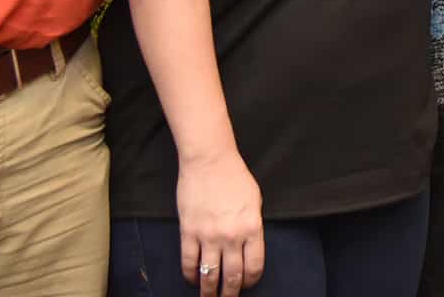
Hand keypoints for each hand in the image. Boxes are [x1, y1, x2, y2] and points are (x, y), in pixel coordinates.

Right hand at [178, 148, 263, 295]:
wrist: (209, 160)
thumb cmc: (234, 176)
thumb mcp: (254, 202)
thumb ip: (252, 226)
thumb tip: (248, 248)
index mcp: (252, 228)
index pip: (254, 267)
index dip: (250, 282)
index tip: (246, 285)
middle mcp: (232, 236)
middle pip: (232, 277)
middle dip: (230, 294)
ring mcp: (209, 235)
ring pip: (209, 275)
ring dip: (208, 291)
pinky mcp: (189, 232)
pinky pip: (189, 262)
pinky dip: (190, 276)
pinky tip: (191, 279)